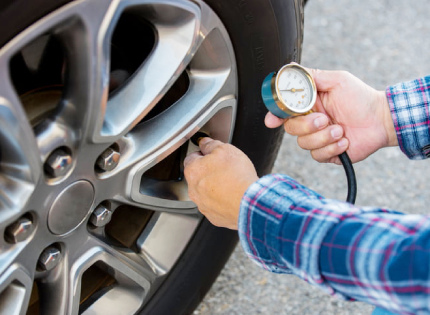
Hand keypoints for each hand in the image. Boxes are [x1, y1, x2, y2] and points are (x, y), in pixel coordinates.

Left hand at [184, 138, 257, 229]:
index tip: (212, 154)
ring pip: (206, 193)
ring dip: (215, 188)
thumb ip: (211, 144)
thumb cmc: (237, 176)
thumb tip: (205, 143)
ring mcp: (203, 205)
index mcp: (193, 171)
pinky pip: (216, 207)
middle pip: (198, 177)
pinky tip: (233, 196)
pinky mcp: (214, 217)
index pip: (191, 158)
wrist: (249, 202)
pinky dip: (222, 202)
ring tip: (231, 184)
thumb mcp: (225, 149)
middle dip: (209, 172)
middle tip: (225, 169)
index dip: (203, 154)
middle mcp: (193, 190)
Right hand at [265, 68, 397, 163]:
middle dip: (307, 125)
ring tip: (341, 130)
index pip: (284, 111)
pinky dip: (332, 148)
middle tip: (325, 119)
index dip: (275, 115)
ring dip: (324, 137)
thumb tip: (291, 69)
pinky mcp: (327, 153)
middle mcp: (310, 122)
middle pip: (291, 128)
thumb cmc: (361, 98)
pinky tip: (345, 141)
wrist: (382, 119)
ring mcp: (317, 139)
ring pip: (303, 143)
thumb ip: (313, 76)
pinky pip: (317, 155)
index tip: (272, 121)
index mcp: (308, 105)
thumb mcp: (337, 80)